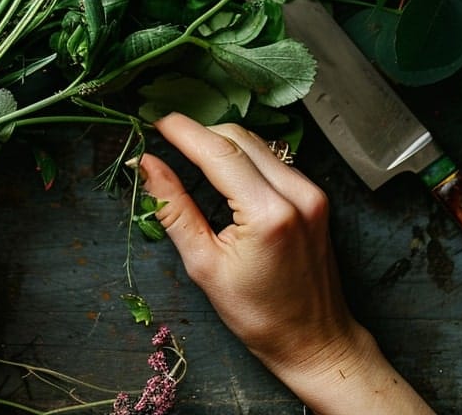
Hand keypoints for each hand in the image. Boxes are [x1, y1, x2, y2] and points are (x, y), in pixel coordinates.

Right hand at [138, 113, 434, 414]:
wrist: (314, 340)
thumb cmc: (257, 315)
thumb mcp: (204, 265)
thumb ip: (173, 208)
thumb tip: (146, 166)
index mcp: (268, 214)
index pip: (219, 152)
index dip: (183, 131)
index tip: (154, 121)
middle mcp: (296, 194)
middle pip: (238, 138)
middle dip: (199, 133)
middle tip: (166, 141)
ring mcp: (311, 192)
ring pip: (256, 143)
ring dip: (220, 142)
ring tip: (189, 154)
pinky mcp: (315, 196)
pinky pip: (272, 159)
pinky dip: (243, 156)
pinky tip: (223, 171)